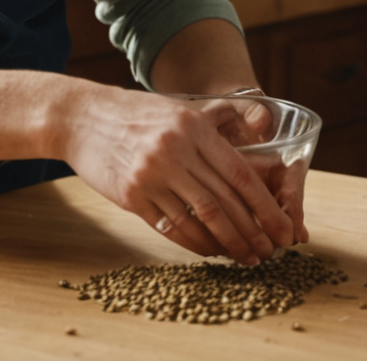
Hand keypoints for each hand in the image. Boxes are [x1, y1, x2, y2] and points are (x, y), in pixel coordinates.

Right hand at [59, 86, 296, 264]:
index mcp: (194, 128)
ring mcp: (152, 175)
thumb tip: (261, 146)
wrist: (83, 118)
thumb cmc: (139, 114)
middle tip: (269, 251)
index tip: (283, 227)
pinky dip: (195, 242)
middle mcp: (176, 151)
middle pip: (224, 201)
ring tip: (245, 256)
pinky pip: (170, 226)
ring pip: (200, 218)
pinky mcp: (131, 196)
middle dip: (252, 231)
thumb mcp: (180, 109)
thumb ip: (218, 126)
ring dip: (227, 242)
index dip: (266, 206)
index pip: (240, 174)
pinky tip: (210, 250)